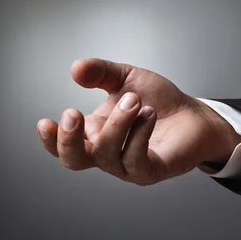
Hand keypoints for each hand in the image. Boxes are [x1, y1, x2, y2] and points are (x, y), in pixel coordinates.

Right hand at [37, 58, 240, 184]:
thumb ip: (100, 72)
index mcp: (94, 134)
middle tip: (75, 112)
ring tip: (135, 100)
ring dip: (118, 123)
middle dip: (69, 139)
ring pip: (106, 154)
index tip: (46, 120)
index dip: (50, 139)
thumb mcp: (126, 78)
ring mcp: (127, 167)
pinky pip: (135, 160)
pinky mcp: (150, 172)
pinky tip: (148, 115)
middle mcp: (107, 154)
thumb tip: (75, 68)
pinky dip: (138, 134)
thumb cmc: (160, 100)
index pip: (63, 146)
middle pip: (74, 161)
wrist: (194, 114)